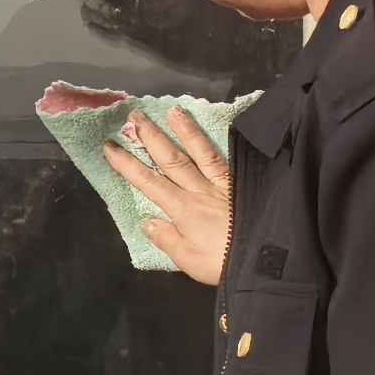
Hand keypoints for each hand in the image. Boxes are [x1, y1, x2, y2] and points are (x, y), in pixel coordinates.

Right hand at [99, 103, 231, 285]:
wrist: (265, 261)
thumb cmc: (222, 263)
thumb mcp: (187, 259)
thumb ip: (166, 238)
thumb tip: (147, 221)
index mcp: (182, 209)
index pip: (149, 182)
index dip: (127, 164)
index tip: (110, 146)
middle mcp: (200, 191)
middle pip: (172, 160)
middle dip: (151, 137)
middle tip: (135, 116)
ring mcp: (222, 186)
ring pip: (200, 153)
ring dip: (185, 131)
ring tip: (173, 110)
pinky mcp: (241, 186)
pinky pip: (226, 161)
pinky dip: (218, 146)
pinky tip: (216, 131)